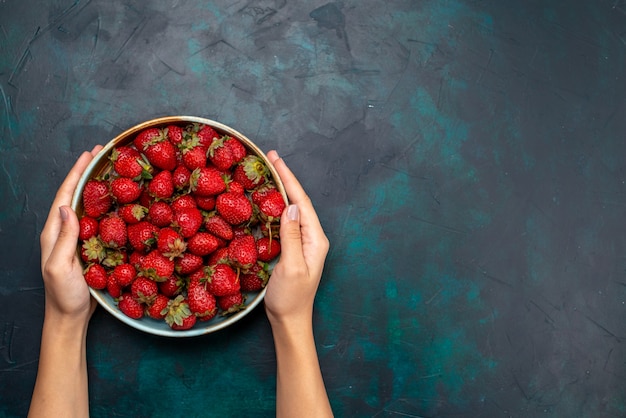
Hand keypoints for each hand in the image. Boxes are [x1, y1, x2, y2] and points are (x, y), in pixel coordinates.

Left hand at [39, 146, 102, 322]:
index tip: (90, 154)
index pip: (65, 194)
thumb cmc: (63, 295)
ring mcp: (78, 238)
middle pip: (76, 194)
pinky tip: (121, 201)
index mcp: (54, 231)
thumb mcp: (60, 266)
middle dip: (88, 172)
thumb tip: (67, 206)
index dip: (77, 172)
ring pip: (88, 205)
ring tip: (113, 170)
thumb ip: (63, 238)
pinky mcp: (92, 247)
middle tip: (104, 154)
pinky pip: (100, 220)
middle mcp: (65, 230)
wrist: (70, 317)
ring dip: (99, 186)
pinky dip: (108, 205)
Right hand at [264, 150, 329, 326]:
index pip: (302, 202)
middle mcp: (312, 237)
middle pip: (299, 201)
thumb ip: (292, 237)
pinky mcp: (293, 249)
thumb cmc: (291, 298)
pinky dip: (275, 206)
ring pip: (292, 209)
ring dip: (281, 190)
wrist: (290, 321)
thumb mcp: (291, 267)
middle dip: (285, 178)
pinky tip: (267, 200)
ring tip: (268, 172)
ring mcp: (303, 243)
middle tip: (270, 158)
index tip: (276, 160)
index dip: (289, 179)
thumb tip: (291, 207)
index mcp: (316, 239)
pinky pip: (285, 221)